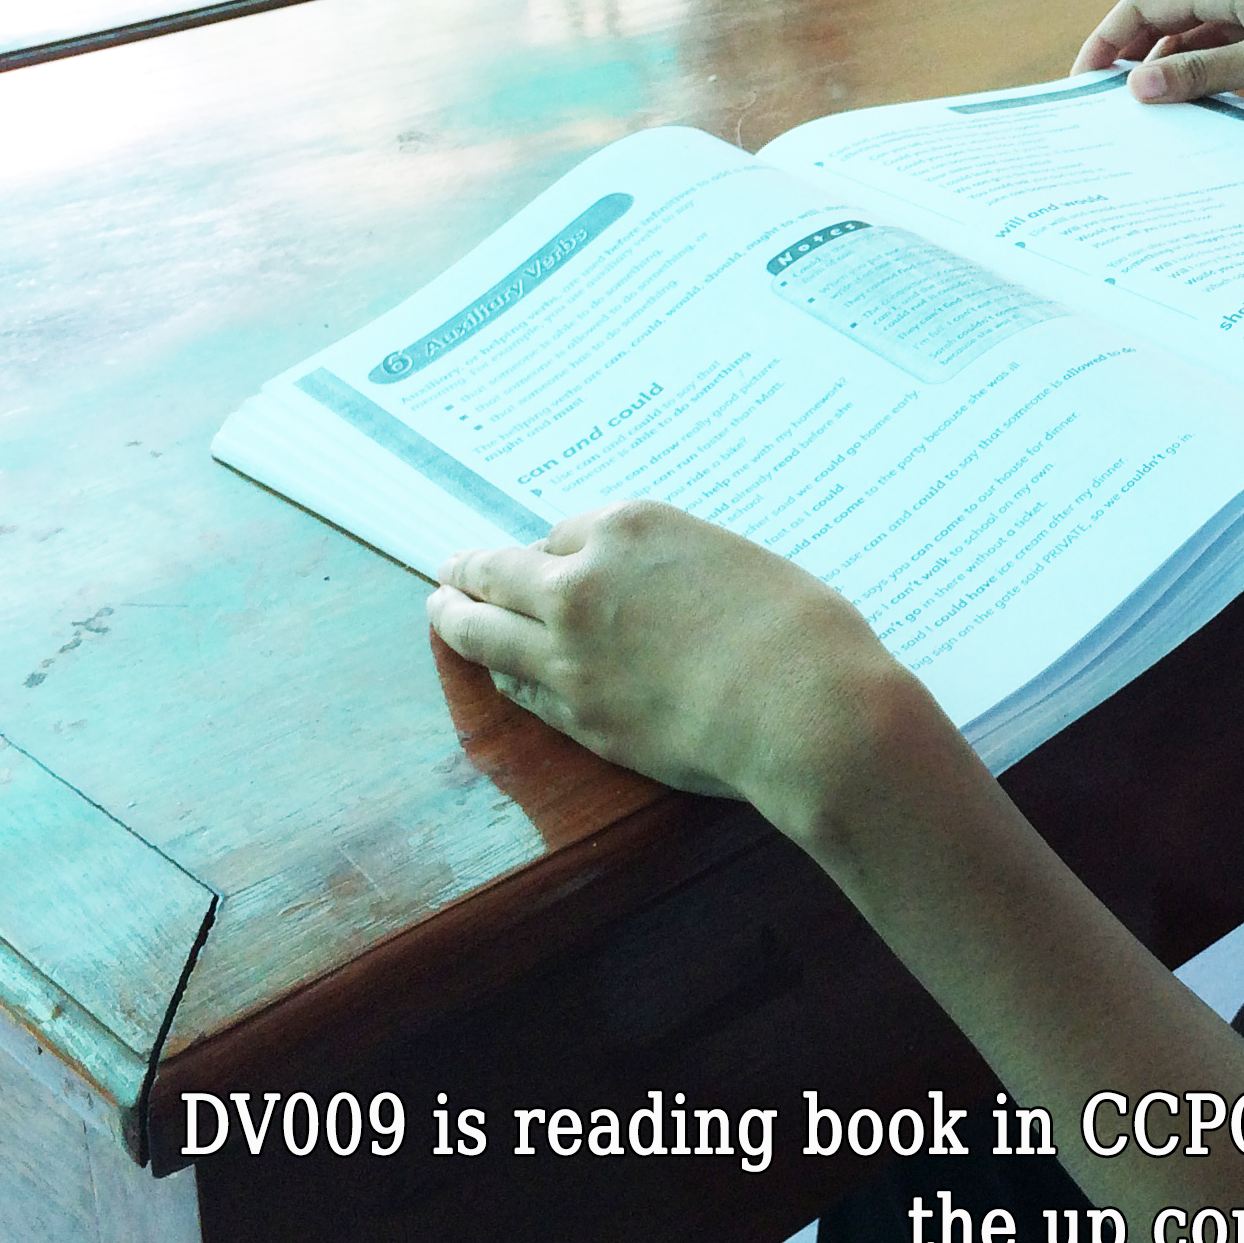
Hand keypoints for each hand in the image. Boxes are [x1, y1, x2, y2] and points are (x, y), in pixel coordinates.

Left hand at [425, 500, 930, 836]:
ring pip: (482, 631)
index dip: (556, 549)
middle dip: (470, 570)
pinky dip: (500, 674)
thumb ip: (679, 567)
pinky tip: (495, 672)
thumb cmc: (799, 626)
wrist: (802, 706)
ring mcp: (569, 652)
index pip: (566, 532)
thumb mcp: (738, 562)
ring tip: (441, 612)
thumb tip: (660, 590)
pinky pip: (518, 688)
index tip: (548, 556)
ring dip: (453, 618)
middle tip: (451, 571)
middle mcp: (582, 580)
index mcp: (631, 527)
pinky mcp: (576, 714)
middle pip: (499, 570)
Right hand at [1071, 0, 1243, 102]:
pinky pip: (1220, 52)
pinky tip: (1195, 109)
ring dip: (1165, 72)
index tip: (1082, 85)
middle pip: (1158, 21)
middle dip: (1127, 60)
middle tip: (1105, 109)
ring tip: (1145, 118)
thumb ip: (1201, 73)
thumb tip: (1136, 86)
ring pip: (1189, 39)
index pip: (1140, 6)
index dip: (1104, 42)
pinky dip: (1201, 76)